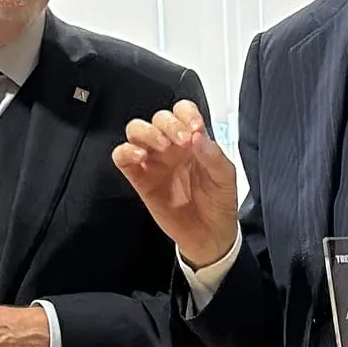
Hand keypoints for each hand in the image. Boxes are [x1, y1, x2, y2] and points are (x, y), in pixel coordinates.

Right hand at [113, 102, 239, 268]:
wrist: (210, 235)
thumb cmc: (219, 203)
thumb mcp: (225, 177)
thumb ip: (213, 155)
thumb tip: (198, 136)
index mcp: (193, 140)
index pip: (182, 111)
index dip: (186, 113)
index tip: (195, 128)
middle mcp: (171, 147)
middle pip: (158, 117)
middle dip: (168, 124)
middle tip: (181, 140)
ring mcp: (154, 162)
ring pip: (136, 130)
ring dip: (147, 132)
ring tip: (161, 146)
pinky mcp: (140, 179)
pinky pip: (122, 157)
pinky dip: (125, 151)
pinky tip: (140, 156)